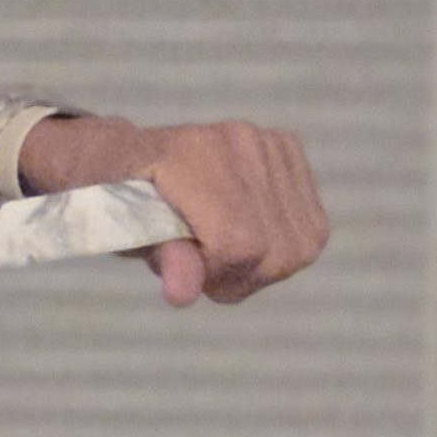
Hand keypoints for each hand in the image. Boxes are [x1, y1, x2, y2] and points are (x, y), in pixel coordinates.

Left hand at [23, 111, 326, 308]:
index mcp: (189, 157)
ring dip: (265, 264)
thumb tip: (182, 295)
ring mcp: (264, 141)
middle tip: (208, 273)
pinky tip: (250, 237)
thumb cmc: (126, 206)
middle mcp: (235, 141)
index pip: (239, 244)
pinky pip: (310, 222)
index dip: (218, 273)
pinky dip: (283, 243)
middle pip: (278, 249)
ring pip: (302, 241)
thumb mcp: (134, 238)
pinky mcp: (284, 147)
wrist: (131, 163)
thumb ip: (166, 259)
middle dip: (242, 276)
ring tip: (225, 256)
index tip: (190, 276)